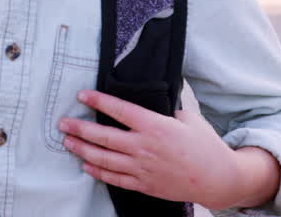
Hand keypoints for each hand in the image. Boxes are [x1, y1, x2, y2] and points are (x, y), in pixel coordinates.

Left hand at [58, 90, 278, 210]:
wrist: (217, 179)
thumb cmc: (204, 145)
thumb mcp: (187, 118)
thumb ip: (164, 111)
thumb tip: (147, 103)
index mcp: (155, 126)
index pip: (120, 110)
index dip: (99, 100)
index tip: (82, 94)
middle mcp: (144, 147)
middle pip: (104, 137)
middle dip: (80, 128)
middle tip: (63, 122)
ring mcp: (142, 168)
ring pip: (103, 160)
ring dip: (82, 150)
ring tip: (68, 142)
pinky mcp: (144, 185)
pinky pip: (114, 179)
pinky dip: (97, 173)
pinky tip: (86, 166)